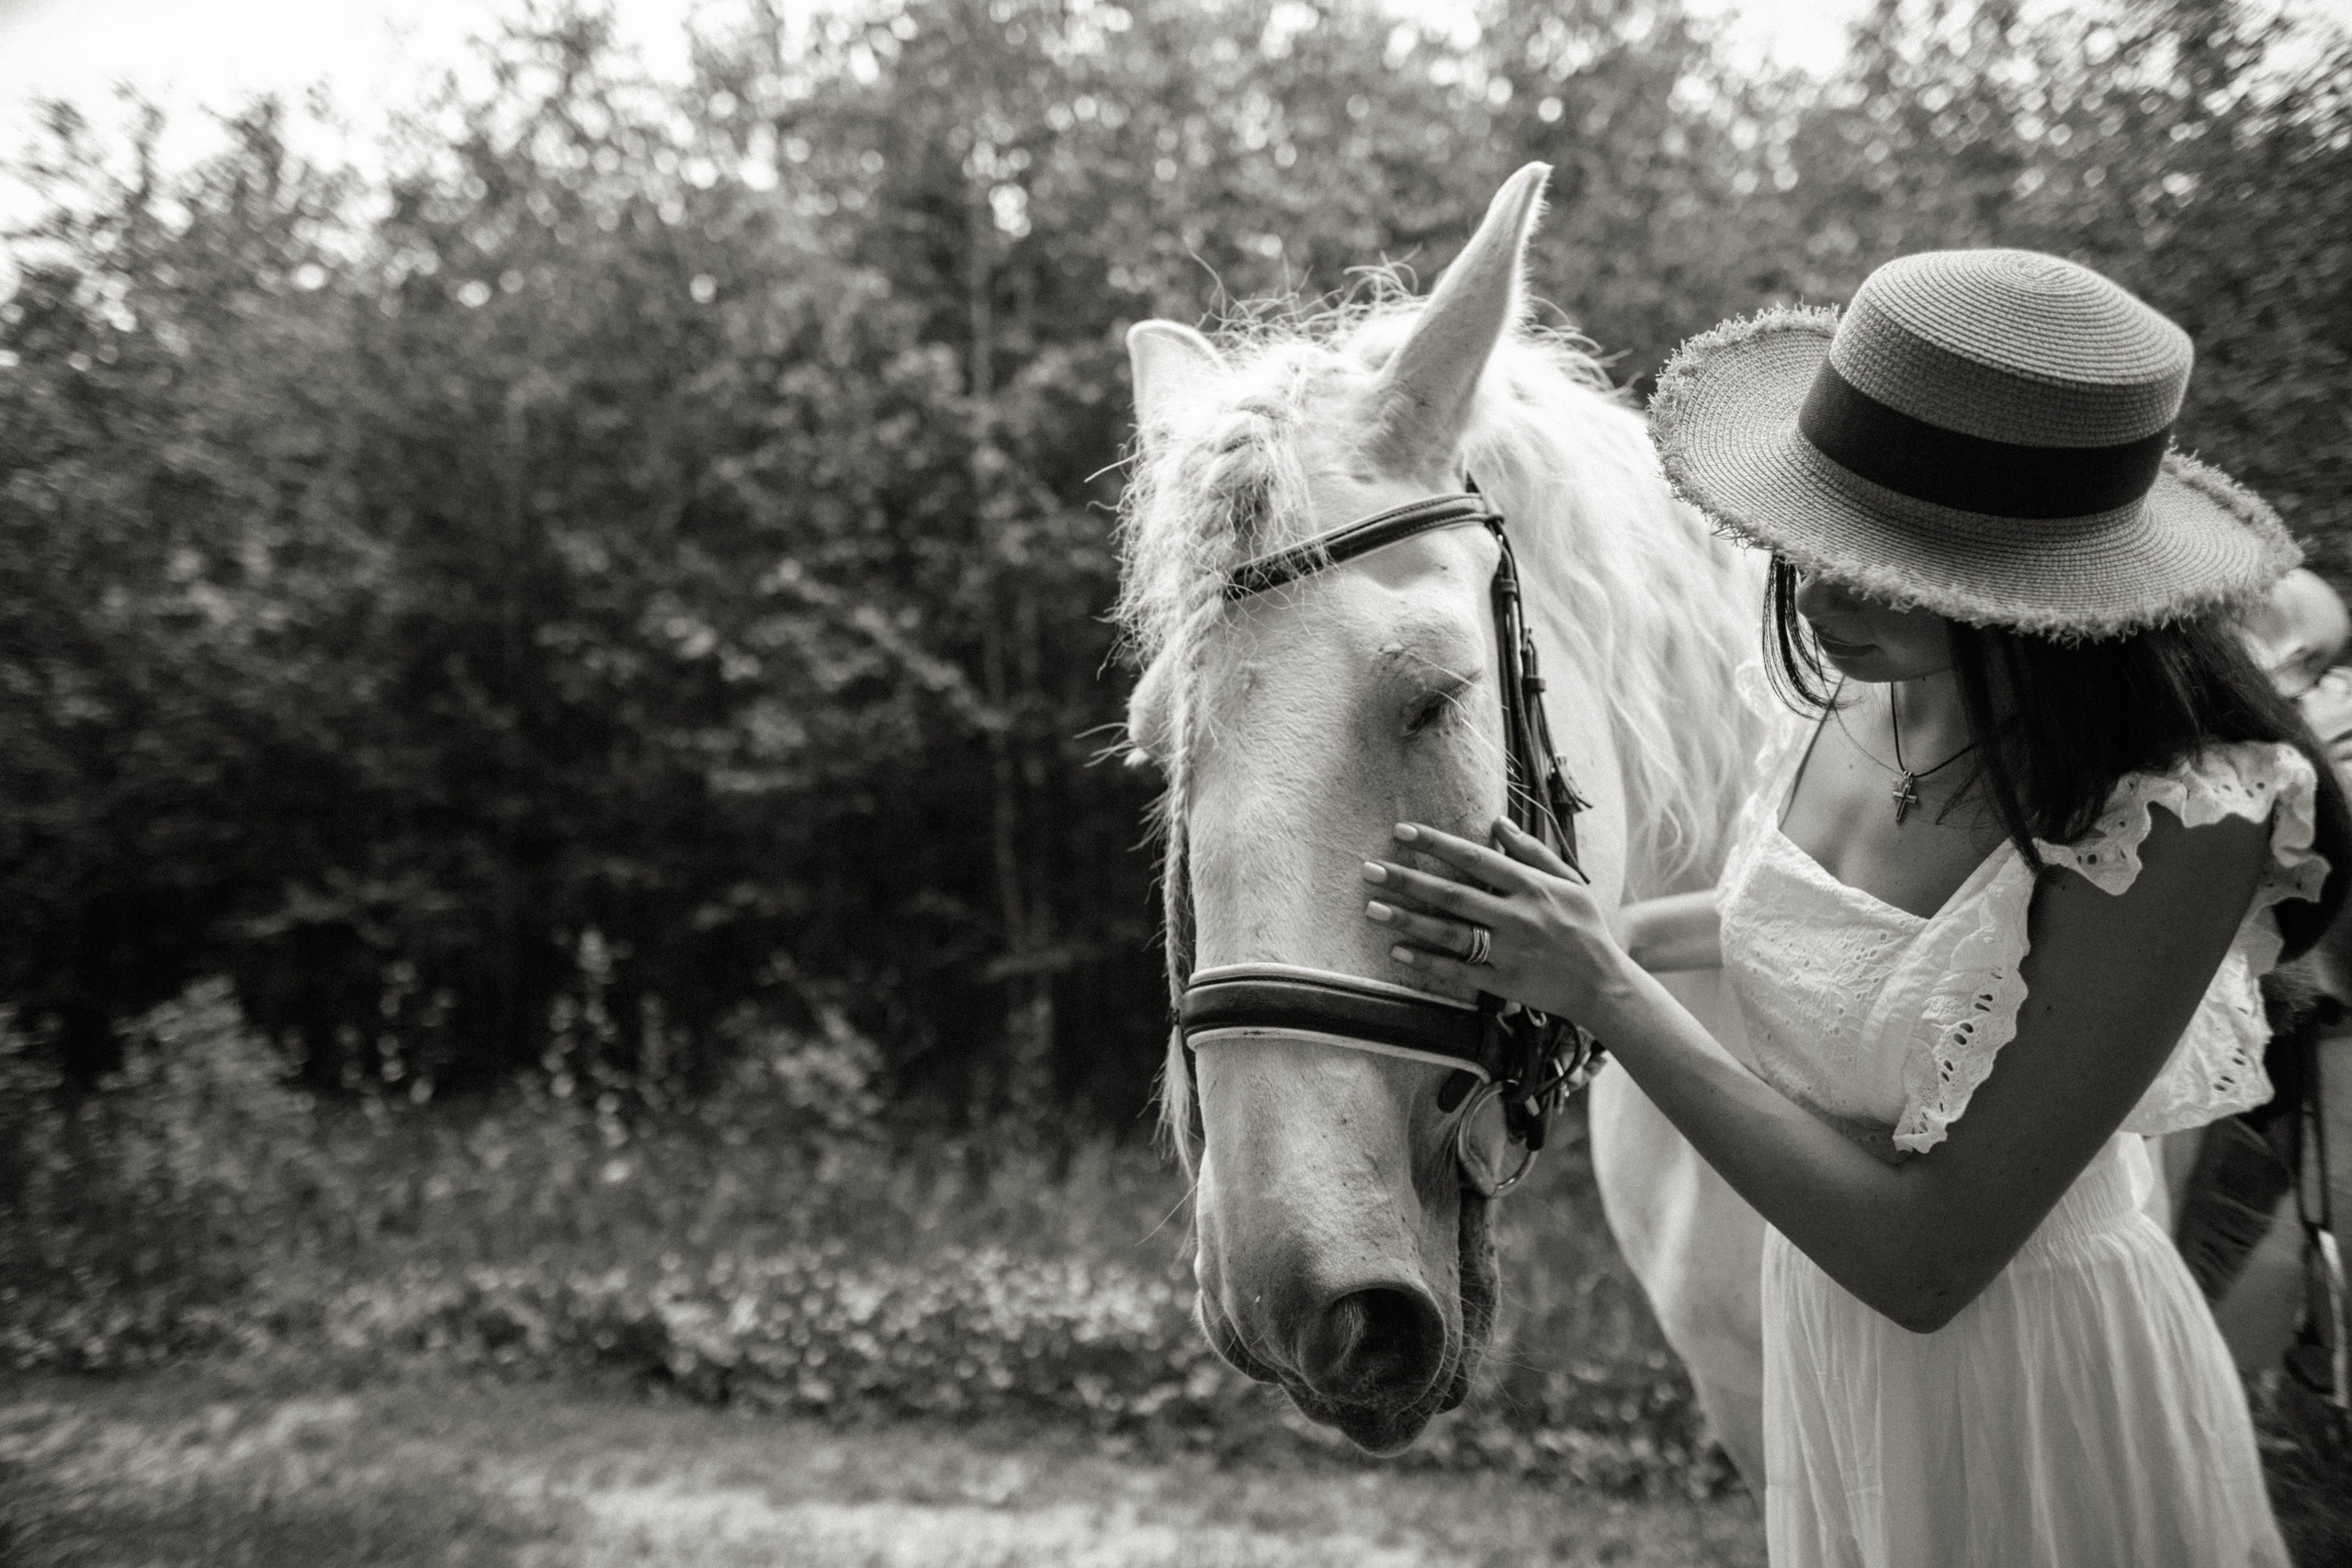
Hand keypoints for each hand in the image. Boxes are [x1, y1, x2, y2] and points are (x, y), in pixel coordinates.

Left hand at [1361, 818, 1637, 1023]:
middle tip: (1370, 869)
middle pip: (1453, 894)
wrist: (1605, 985)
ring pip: (1450, 933)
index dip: (1437, 844)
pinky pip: (1458, 970)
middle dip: (1408, 880)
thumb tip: (1498, 823)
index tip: (1402, 832)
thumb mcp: (1569, 882)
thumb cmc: (1586, 928)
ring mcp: (1510, 951)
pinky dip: (1427, 961)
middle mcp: (1518, 916)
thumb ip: (1533, 851)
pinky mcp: (1504, 982)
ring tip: (1372, 908)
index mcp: (1533, 886)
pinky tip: (1397, 950)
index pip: (1475, 858)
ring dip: (1408, 920)